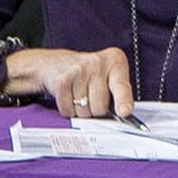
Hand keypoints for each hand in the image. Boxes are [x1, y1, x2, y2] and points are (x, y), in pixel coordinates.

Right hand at [4, 46, 134, 117]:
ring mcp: (79, 69)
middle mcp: (98, 62)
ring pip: (85, 111)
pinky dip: (66, 109)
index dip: (123, 100)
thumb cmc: (85, 77)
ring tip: (77, 94)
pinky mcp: (62, 79)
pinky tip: (66, 95)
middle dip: (94, 110)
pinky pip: (68, 110)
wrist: (52, 64)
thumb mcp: (105, 79)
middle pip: (101, 107)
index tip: (124, 112)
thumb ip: (118, 96)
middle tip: (87, 97)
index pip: (122, 85)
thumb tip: (125, 116)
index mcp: (115, 61)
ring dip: (79, 110)